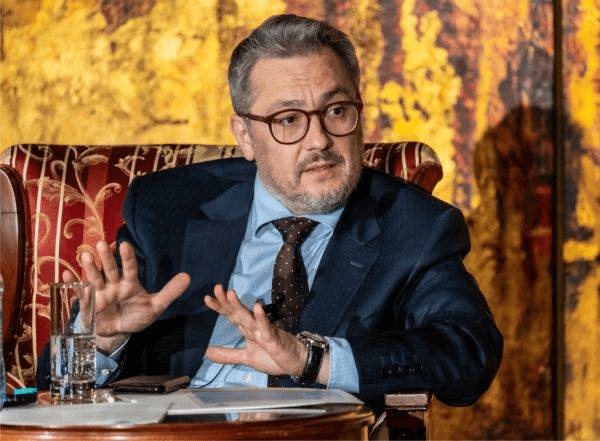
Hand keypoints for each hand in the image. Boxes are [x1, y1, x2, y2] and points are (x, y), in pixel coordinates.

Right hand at [63, 240, 189, 353]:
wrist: (117, 334)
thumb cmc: (136, 317)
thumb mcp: (155, 306)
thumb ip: (170, 292)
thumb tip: (188, 277)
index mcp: (130, 283)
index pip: (130, 268)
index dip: (127, 258)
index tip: (124, 244)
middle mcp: (114, 284)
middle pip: (110, 270)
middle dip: (106, 258)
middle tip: (101, 243)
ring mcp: (99, 293)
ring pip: (94, 278)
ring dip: (89, 268)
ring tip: (85, 255)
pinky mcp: (88, 304)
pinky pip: (79, 293)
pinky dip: (72, 285)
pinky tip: (64, 275)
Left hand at [204, 285, 328, 383]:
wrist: (297, 362)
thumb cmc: (274, 357)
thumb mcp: (247, 357)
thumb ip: (228, 355)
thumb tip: (206, 353)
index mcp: (247, 329)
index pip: (231, 315)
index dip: (220, 307)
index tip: (207, 299)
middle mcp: (254, 327)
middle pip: (237, 312)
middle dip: (226, 301)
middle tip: (216, 288)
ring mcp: (264, 331)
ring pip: (249, 317)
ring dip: (239, 306)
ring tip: (230, 294)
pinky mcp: (274, 339)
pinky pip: (266, 328)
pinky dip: (261, 318)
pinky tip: (257, 307)